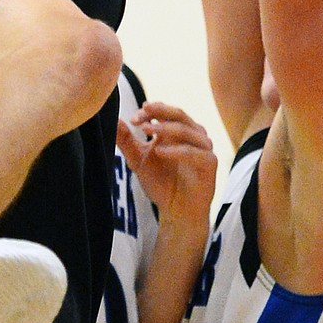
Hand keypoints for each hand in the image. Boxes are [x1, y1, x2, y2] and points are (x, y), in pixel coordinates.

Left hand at [117, 103, 217, 229]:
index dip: (150, 111)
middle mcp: (192, 135)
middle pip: (179, 114)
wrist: (176, 211)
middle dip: (159, 111)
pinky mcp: (209, 163)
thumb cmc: (161, 183)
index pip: (165, 111)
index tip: (133, 119)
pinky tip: (160, 151)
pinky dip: (177, 150)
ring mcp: (203, 148)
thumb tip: (113, 120)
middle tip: (141, 114)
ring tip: (148, 129)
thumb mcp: (138, 160)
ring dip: (167, 128)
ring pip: (187, 130)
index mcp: (177, 130)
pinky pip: (194, 152)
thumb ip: (126, 141)